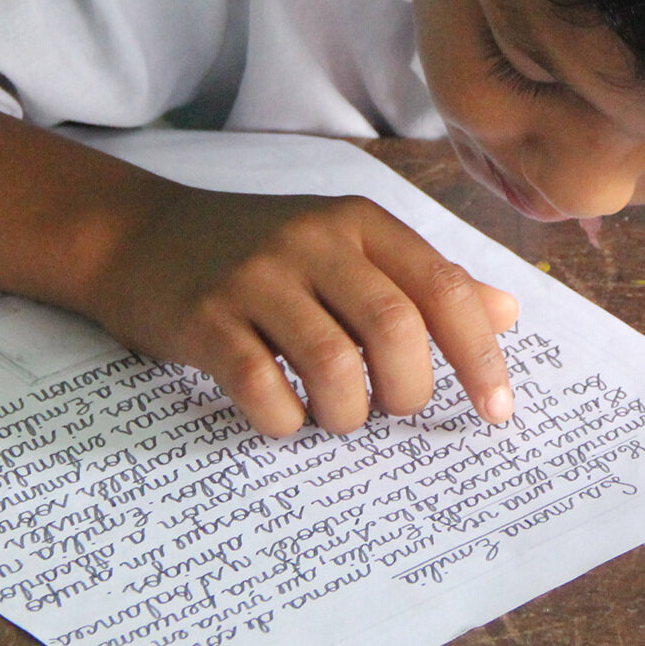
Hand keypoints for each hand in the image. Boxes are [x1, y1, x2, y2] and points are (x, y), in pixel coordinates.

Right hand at [82, 187, 518, 437]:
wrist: (139, 236)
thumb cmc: (259, 253)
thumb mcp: (345, 248)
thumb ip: (422, 281)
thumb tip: (505, 314)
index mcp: (360, 223)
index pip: (442, 289)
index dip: (479, 357)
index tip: (497, 412)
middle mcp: (313, 241)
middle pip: (394, 327)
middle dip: (409, 391)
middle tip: (393, 409)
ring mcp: (256, 278)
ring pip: (334, 365)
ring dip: (348, 415)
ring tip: (337, 416)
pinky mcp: (205, 320)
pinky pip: (262, 388)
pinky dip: (286, 422)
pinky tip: (285, 416)